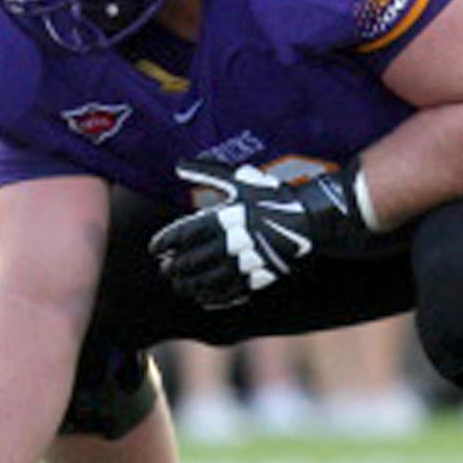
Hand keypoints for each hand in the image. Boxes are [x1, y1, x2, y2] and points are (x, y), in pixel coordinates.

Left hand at [149, 160, 371, 308]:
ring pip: (205, 282)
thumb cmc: (271, 195)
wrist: (308, 219)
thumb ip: (207, 172)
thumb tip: (178, 163)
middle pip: (190, 262)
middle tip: (164, 269)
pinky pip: (228, 295)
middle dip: (173, 267)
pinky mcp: (257, 279)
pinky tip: (202, 299)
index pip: (182, 235)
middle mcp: (230, 244)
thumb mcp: (239, 179)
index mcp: (222, 219)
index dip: (164, 243)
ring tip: (179, 286)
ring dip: (187, 286)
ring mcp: (244, 264)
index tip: (154, 248)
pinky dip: (211, 299)